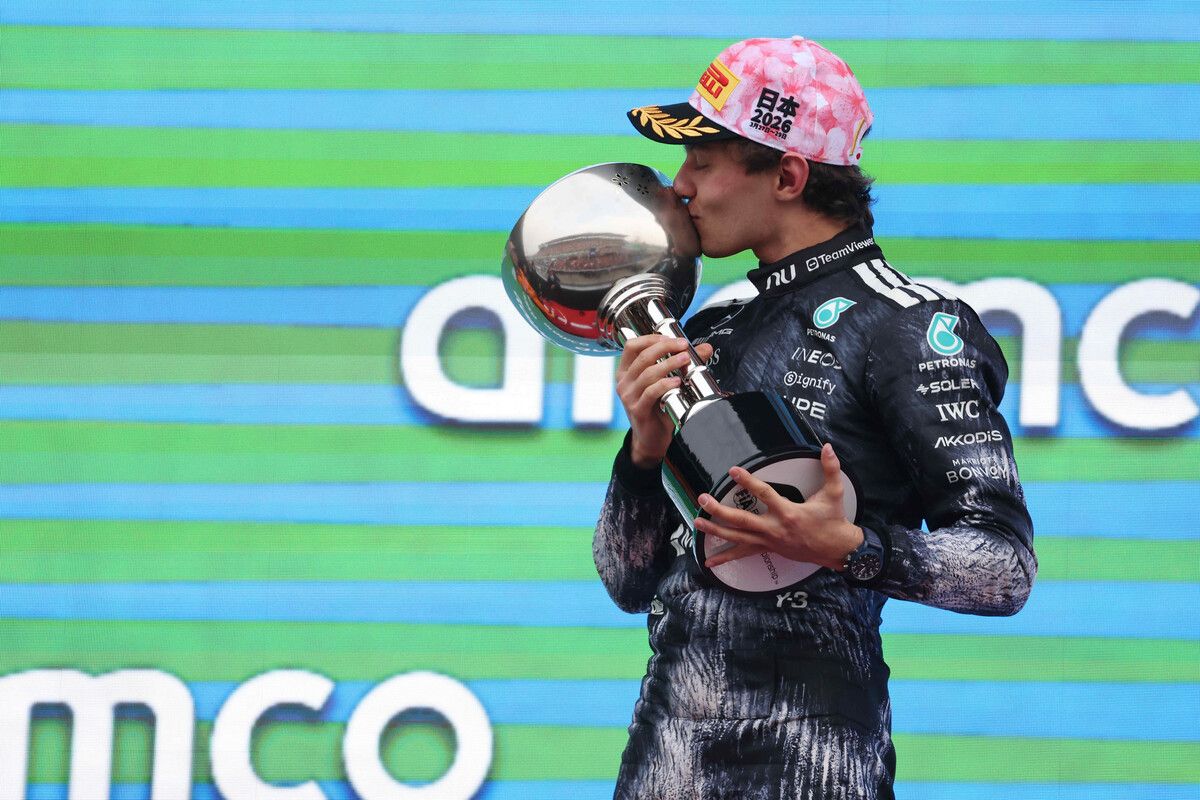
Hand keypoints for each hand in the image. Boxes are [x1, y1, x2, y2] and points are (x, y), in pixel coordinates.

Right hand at [616, 334, 713, 468]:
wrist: (651, 438)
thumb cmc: (657, 408)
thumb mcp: (667, 382)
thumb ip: (683, 363)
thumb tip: (705, 348)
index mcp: (626, 371)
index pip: (633, 346)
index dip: (652, 338)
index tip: (672, 338)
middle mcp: (624, 382)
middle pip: (642, 356)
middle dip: (665, 347)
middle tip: (683, 347)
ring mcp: (628, 396)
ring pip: (648, 373)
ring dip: (669, 364)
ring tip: (685, 360)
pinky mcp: (637, 409)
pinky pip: (651, 392)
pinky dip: (665, 384)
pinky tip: (677, 382)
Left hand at [695, 443, 862, 569]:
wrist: (836, 550)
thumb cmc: (833, 521)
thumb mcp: (835, 493)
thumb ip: (831, 468)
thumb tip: (828, 447)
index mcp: (789, 513)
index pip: (764, 494)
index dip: (748, 482)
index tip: (733, 471)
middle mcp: (775, 529)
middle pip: (742, 520)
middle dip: (720, 510)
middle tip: (704, 500)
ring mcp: (769, 541)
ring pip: (738, 537)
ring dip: (716, 530)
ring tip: (697, 522)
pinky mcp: (768, 549)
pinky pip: (743, 553)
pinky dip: (725, 557)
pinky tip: (709, 561)